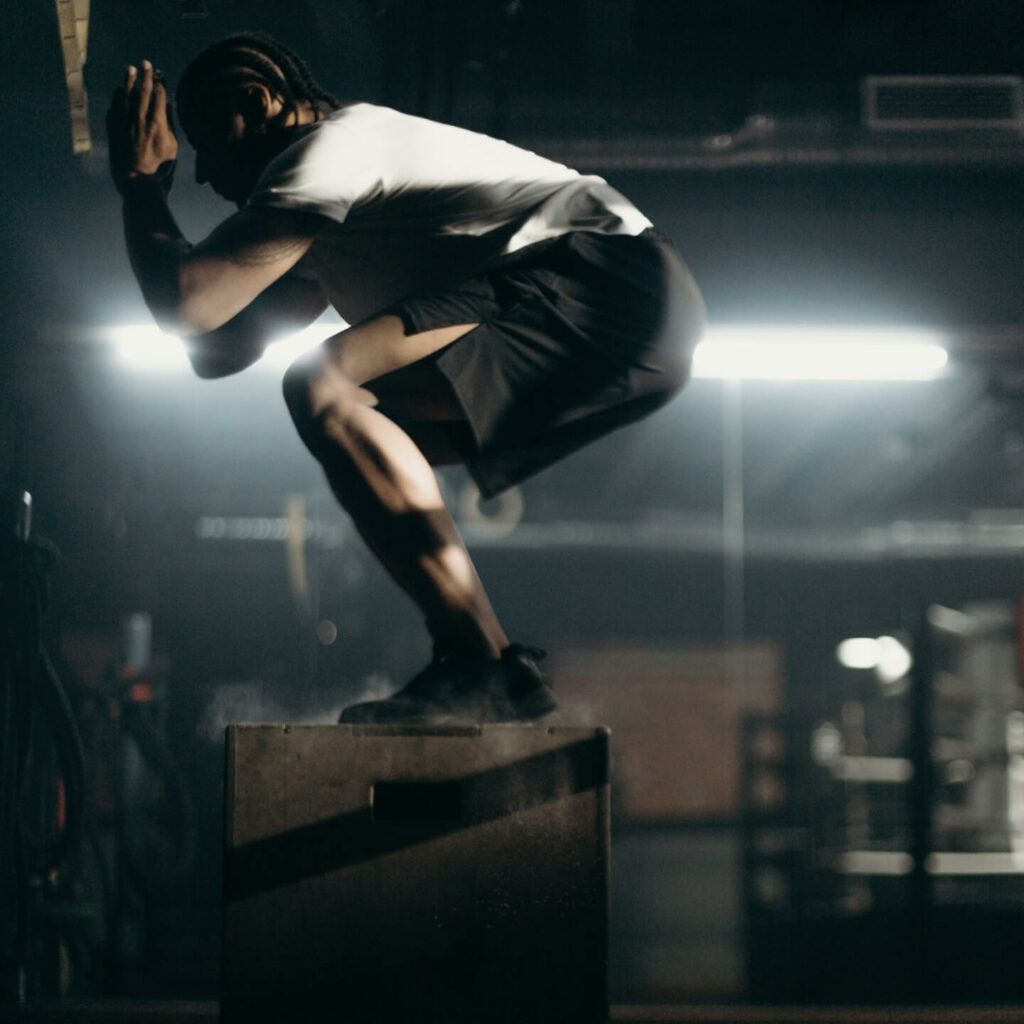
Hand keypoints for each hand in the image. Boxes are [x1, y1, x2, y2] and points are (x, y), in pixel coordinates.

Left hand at [107, 60, 178, 194]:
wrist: (138, 185)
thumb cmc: (161, 171)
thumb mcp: (173, 149)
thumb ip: (170, 125)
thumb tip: (168, 107)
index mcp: (157, 123)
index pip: (159, 96)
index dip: (160, 84)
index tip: (159, 75)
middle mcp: (139, 119)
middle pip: (143, 91)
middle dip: (145, 75)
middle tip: (145, 63)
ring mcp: (124, 124)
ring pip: (125, 96)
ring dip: (128, 81)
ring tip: (129, 69)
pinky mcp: (114, 130)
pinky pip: (114, 108)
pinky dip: (116, 98)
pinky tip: (117, 91)